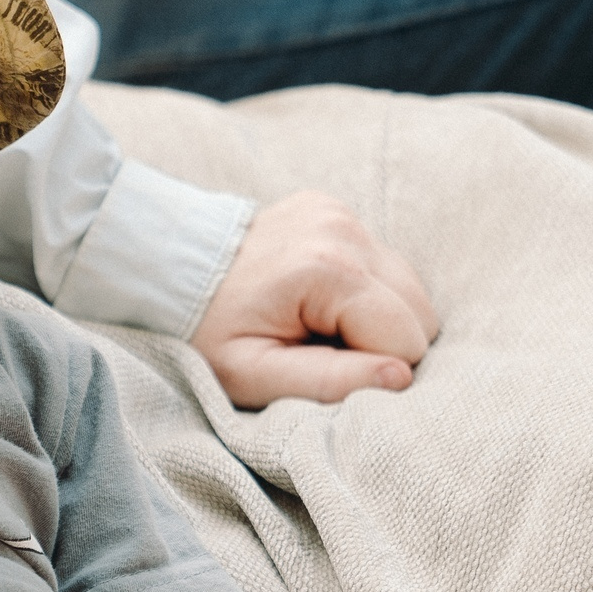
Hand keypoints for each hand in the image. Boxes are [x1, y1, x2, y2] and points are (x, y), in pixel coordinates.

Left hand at [189, 191, 438, 406]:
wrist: (172, 270)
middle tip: (321, 346)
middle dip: (382, 341)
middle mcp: (344, 231)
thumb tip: (400, 378)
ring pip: (409, 288)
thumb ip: (329, 382)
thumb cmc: (210, 333)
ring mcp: (342, 214)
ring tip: (318, 322)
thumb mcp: (254, 375)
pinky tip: (317, 296)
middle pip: (420, 312)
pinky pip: (383, 263)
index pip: (406, 340)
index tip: (320, 363)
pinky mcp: (337, 209)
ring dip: (376, 315)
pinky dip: (363, 288)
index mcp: (328, 271)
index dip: (372, 367)